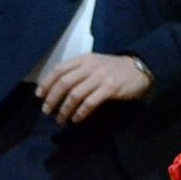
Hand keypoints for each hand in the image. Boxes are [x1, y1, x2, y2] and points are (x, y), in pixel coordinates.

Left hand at [36, 53, 151, 123]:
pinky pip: (90, 102)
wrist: (141, 68)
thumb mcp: (95, 64)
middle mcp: (91, 66)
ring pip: (75, 95)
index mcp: (85, 59)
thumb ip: (78, 72)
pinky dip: (80, 113)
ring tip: (61, 120)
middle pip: (64, 83)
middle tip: (47, 112)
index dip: (47, 83)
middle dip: (52, 99)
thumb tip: (55, 89)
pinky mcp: (110, 88)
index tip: (39, 96)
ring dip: (64, 110)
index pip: (59, 70)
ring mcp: (101, 77)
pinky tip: (76, 119)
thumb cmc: (114, 69)